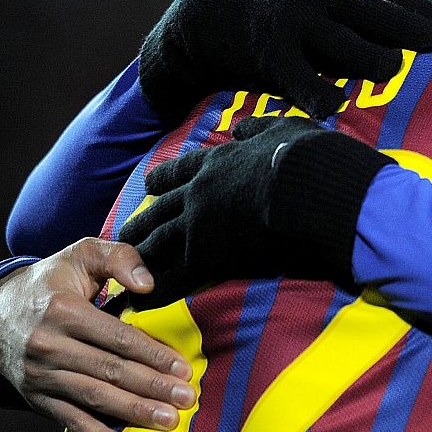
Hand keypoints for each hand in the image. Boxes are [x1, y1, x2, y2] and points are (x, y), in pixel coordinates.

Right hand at [0, 239, 193, 431]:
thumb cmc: (52, 281)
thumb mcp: (82, 254)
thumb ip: (119, 258)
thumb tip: (148, 285)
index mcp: (63, 310)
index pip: (117, 338)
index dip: (152, 355)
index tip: (183, 369)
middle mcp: (48, 346)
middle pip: (110, 371)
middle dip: (151, 387)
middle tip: (187, 399)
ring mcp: (40, 376)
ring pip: (94, 397)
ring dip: (133, 412)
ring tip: (168, 421)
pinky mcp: (37, 397)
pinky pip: (69, 420)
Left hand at [118, 115, 391, 306]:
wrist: (308, 189)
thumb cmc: (304, 158)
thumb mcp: (281, 130)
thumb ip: (258, 129)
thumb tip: (242, 130)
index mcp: (217, 162)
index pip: (181, 172)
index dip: (163, 180)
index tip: (149, 186)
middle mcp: (199, 192)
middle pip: (160, 210)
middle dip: (141, 224)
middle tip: (124, 235)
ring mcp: (198, 224)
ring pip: (158, 243)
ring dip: (140, 258)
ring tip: (125, 271)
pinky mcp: (206, 254)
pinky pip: (174, 276)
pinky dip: (157, 290)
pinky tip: (144, 301)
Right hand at [138, 0, 431, 119]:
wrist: (219, 12)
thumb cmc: (296, 22)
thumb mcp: (337, 13)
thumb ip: (377, 28)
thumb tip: (431, 47)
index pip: (407, 4)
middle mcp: (331, 1)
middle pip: (382, 16)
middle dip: (415, 28)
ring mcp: (301, 25)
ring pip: (343, 42)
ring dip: (368, 57)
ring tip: (392, 71)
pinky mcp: (271, 53)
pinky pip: (298, 76)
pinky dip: (315, 92)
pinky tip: (333, 108)